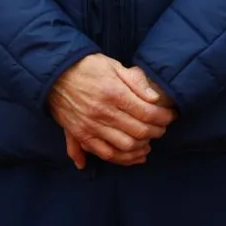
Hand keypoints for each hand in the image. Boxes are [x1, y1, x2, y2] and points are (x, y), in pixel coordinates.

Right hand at [48, 53, 176, 167]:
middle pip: (139, 131)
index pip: (147, 112)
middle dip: (156, 132)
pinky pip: (105, 154)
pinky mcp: (81, 135)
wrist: (54, 74)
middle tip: (162, 129)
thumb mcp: (113, 66)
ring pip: (124, 147)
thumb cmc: (87, 66)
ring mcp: (91, 126)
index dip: (164, 117)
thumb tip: (155, 99)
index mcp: (113, 92)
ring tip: (149, 143)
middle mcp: (103, 112)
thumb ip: (135, 82)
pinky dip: (122, 159)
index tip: (171, 116)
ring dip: (142, 148)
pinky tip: (133, 156)